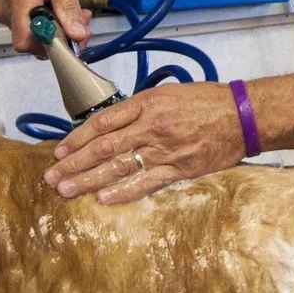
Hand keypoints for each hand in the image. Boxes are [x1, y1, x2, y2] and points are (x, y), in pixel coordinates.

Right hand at [0, 0, 92, 52]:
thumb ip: (68, 8)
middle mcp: (3, 8)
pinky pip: (24, 21)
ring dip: (54, 27)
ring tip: (74, 10)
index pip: (26, 42)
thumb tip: (76, 35)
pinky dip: (44, 19)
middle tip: (81, 22)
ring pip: (29, 31)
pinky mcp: (4, 3)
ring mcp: (1, 6)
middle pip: (30, 39)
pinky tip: (57, 5)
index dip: (50, 47)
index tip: (72, 40)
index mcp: (18, 0)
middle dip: (59, 36)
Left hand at [43, 82, 246, 203]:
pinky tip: (102, 199)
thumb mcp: (170, 93)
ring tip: (66, 191)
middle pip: (104, 147)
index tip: (60, 151)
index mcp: (148, 103)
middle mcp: (151, 126)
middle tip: (52, 176)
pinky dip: (123, 191)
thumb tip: (114, 125)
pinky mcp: (179, 169)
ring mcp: (164, 149)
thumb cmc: (207, 101)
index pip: (103, 122)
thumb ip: (142, 108)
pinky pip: (146, 183)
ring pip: (119, 166)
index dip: (77, 138)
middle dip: (75, 163)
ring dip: (89, 180)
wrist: (242, 115)